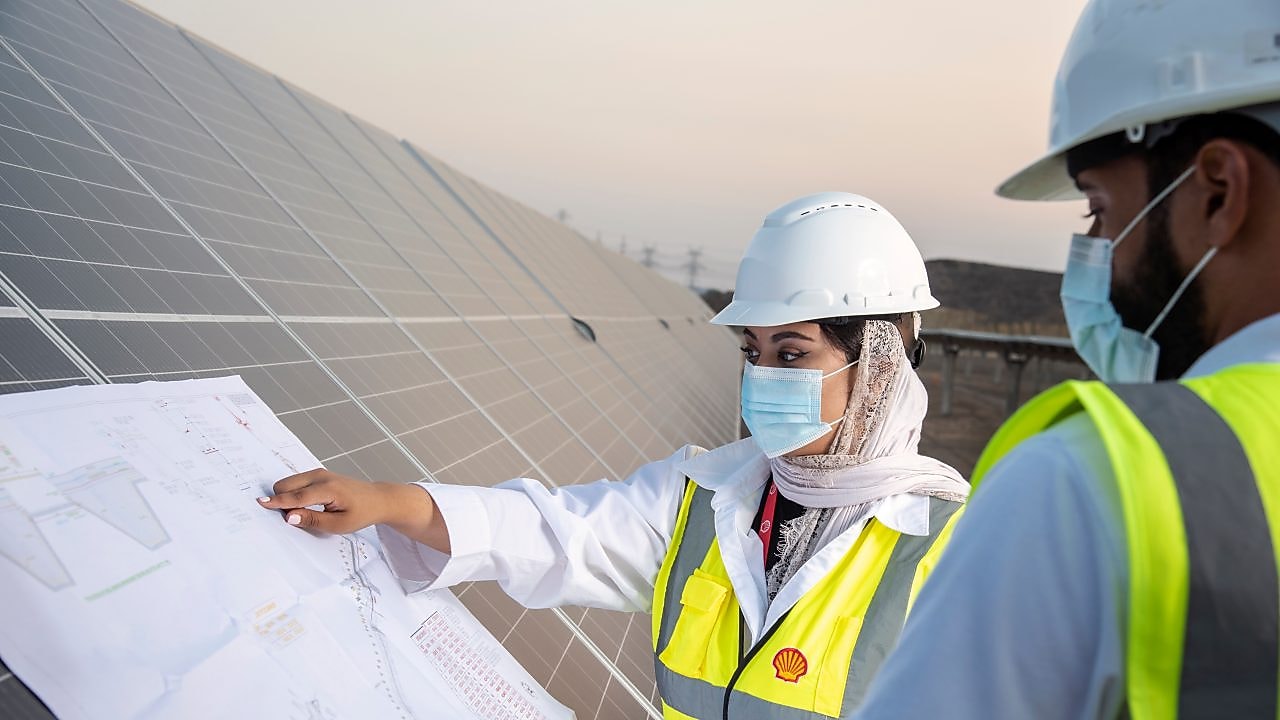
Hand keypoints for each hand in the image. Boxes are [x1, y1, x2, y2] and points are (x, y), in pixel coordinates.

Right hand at [257, 469, 433, 537]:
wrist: (377, 499)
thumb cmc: (361, 513)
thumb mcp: (338, 525)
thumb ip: (312, 520)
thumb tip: (289, 516)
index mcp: (328, 489)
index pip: (297, 496)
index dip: (278, 502)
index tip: (260, 504)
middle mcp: (321, 477)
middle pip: (286, 485)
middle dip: (282, 501)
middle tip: (293, 518)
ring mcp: (319, 473)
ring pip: (289, 482)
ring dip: (288, 497)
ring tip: (302, 512)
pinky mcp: (318, 474)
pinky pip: (297, 482)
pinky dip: (294, 493)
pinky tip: (304, 505)